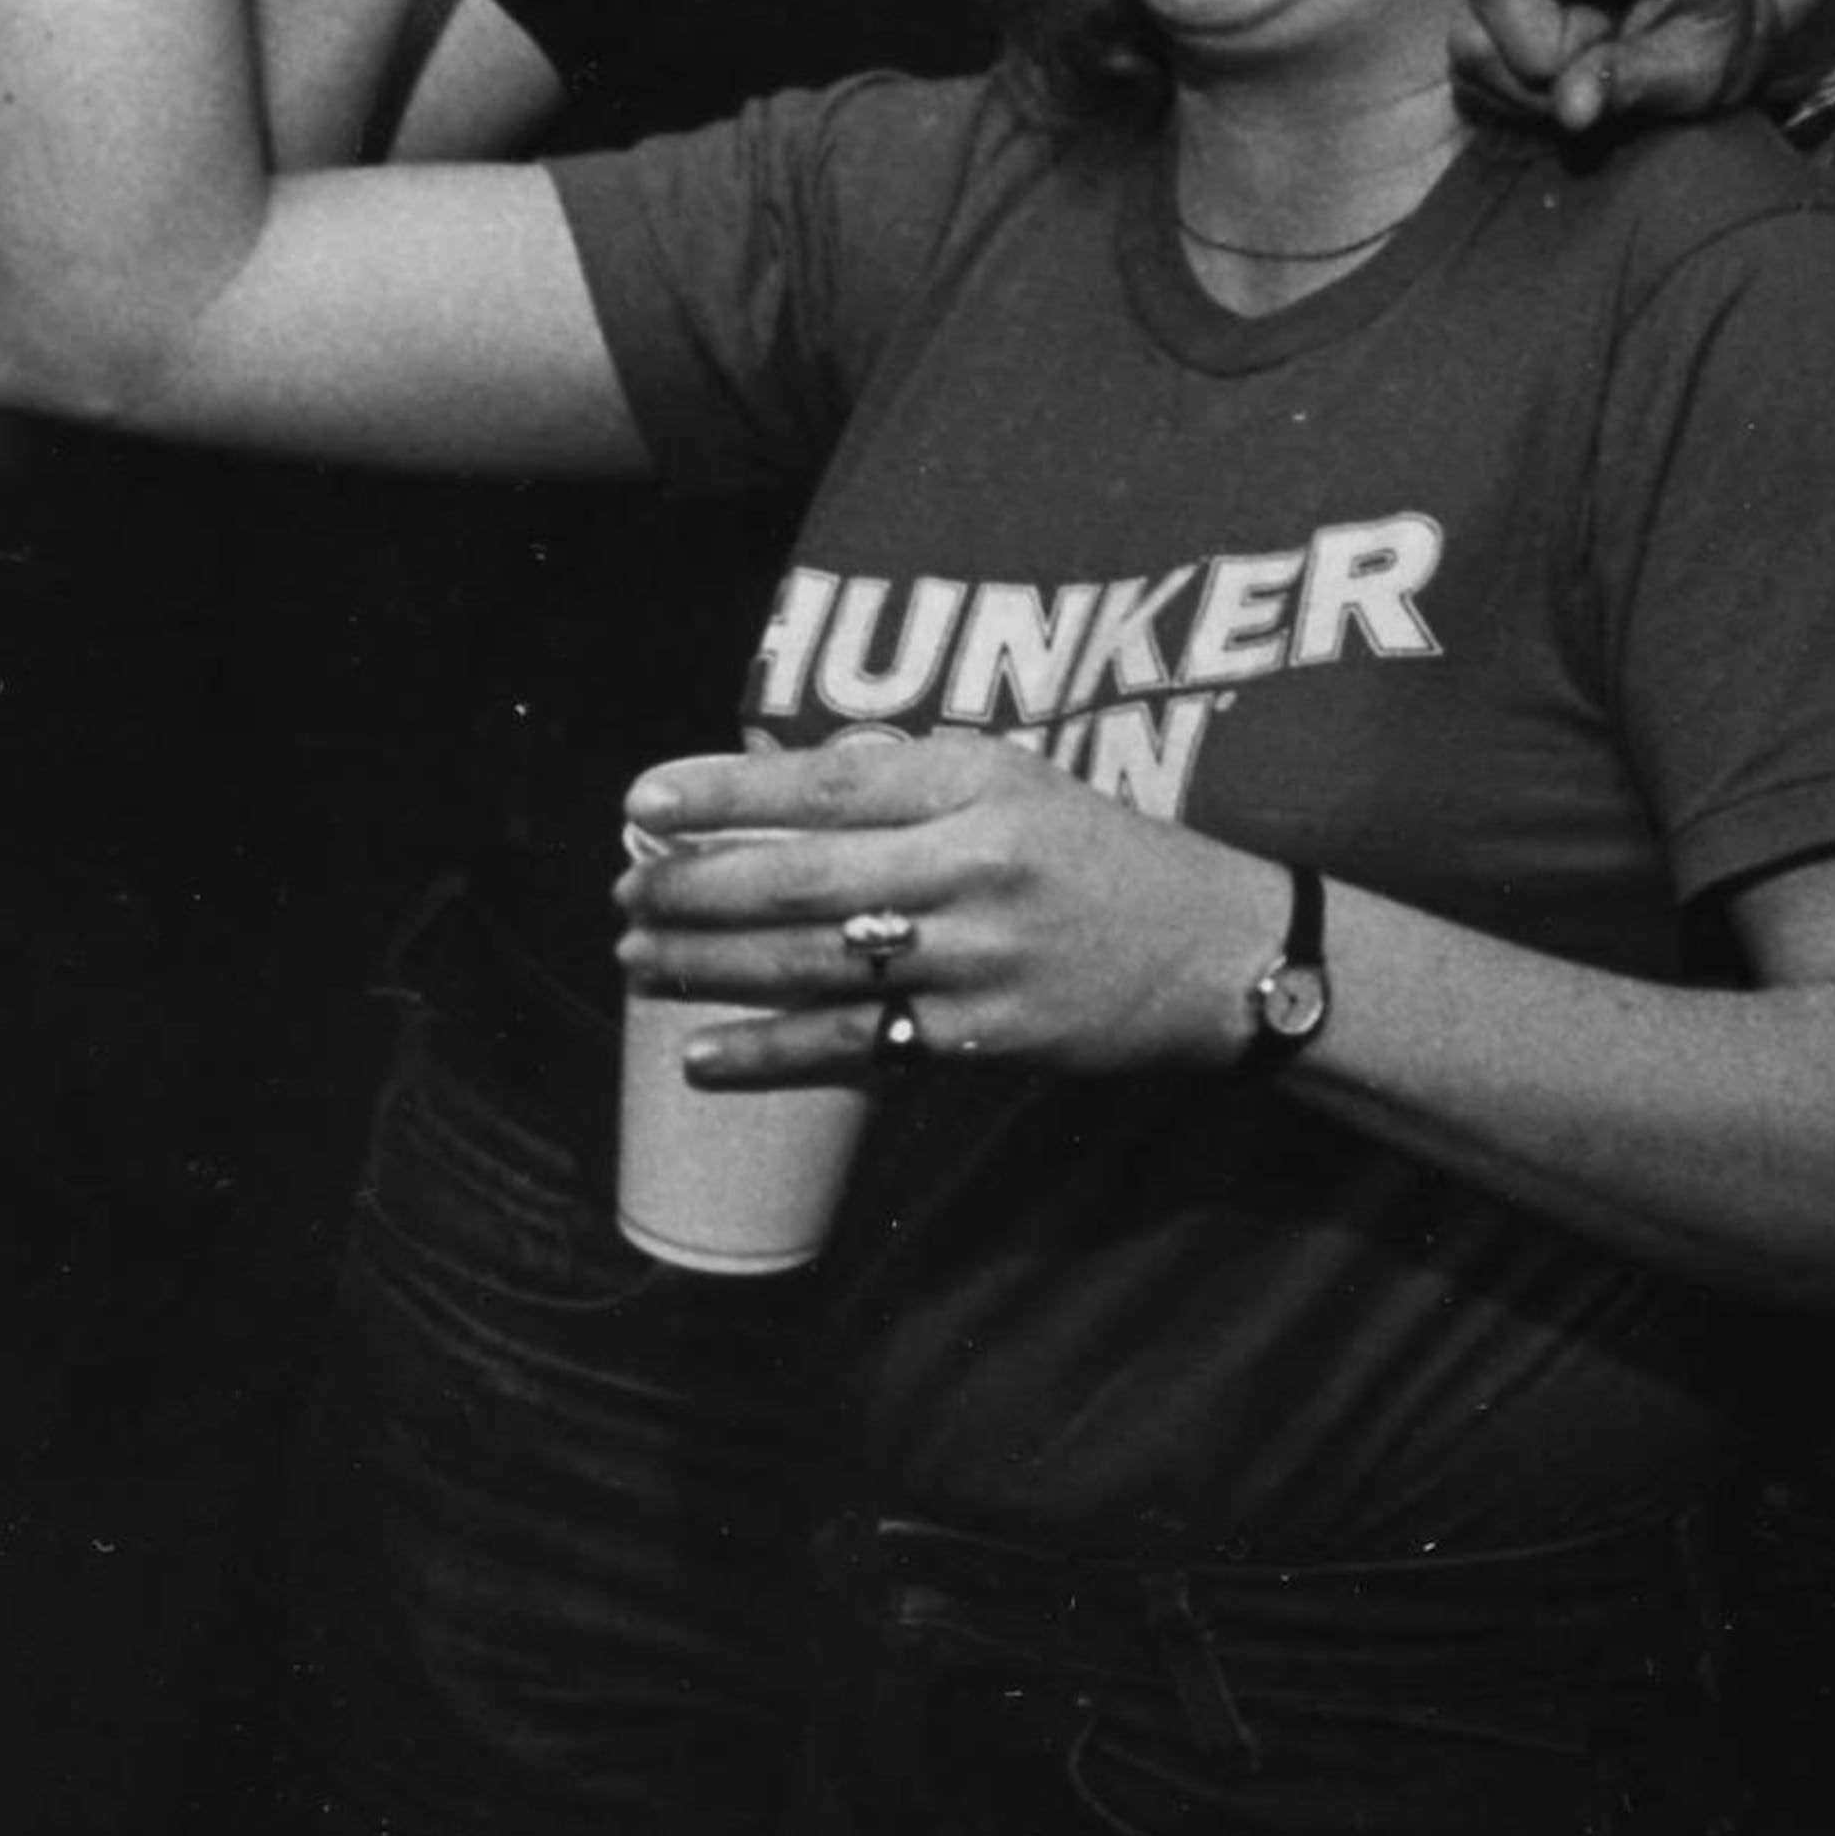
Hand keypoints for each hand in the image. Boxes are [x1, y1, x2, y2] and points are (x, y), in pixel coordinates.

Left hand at [618, 730, 1278, 1080]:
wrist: (1213, 949)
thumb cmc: (1100, 853)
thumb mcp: (1016, 784)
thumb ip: (908, 783)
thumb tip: (776, 788)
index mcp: (978, 782)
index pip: (825, 779)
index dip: (722, 790)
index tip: (640, 798)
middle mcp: (972, 862)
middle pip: (798, 875)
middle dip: (691, 885)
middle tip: (622, 890)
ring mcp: (973, 956)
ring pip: (808, 962)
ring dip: (705, 964)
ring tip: (634, 958)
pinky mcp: (976, 1037)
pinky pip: (851, 1046)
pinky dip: (767, 1053)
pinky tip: (700, 1056)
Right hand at [1449, 0, 1766, 132]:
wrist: (1691, 38)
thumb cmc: (1708, 36)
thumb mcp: (1700, 69)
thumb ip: (1636, 82)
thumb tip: (1570, 108)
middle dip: (1536, 51)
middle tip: (1595, 75)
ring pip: (1473, 34)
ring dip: (1528, 83)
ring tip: (1586, 73)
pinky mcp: (1482, 5)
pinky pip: (1470, 65)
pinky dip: (1514, 95)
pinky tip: (1555, 80)